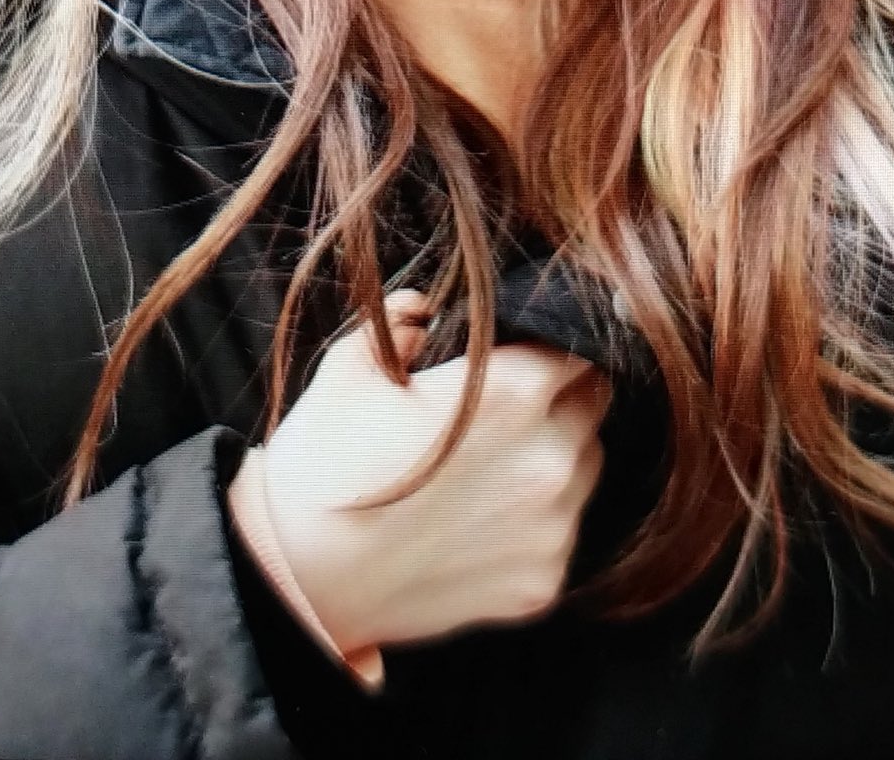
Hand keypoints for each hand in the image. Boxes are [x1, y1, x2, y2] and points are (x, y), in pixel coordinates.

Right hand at [231, 290, 609, 657]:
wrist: (301, 577)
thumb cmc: (325, 462)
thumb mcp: (354, 365)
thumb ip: (403, 319)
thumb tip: (424, 307)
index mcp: (516, 392)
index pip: (578, 349)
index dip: (550, 348)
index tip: (523, 356)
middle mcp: (549, 459)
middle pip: (592, 407)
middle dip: (560, 399)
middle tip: (506, 412)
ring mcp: (551, 529)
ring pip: (585, 471)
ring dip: (555, 459)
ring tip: (491, 468)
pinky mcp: (541, 585)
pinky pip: (560, 535)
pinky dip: (535, 523)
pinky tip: (480, 521)